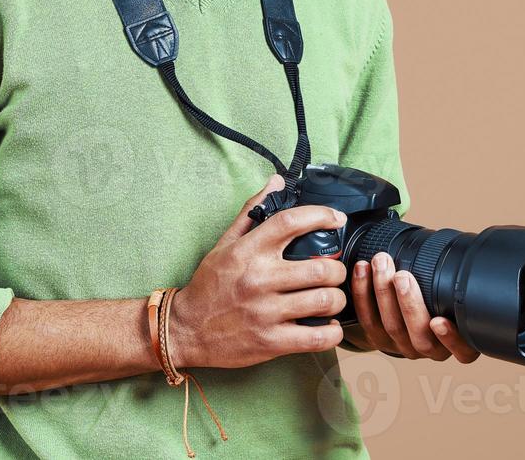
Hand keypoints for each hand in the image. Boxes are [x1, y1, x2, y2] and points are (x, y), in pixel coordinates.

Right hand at [168, 174, 348, 369]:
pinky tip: (328, 327)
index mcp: (249, 250)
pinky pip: (317, 337)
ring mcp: (266, 312)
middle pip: (321, 267)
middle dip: (338, 269)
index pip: (292, 222)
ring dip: (337, 299)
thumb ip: (252, 211)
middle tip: (335, 272)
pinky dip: (331, 332)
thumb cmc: (209, 285)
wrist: (186, 330)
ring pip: (324, 301)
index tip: (337, 219)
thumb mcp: (225, 243)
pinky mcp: (271, 342)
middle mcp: (259, 278)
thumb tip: (277, 182)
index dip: (322, 216)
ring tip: (332, 298)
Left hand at [345, 252, 480, 363]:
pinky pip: (368, 320)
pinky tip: (362, 269)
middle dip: (409, 303)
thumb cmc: (438, 296)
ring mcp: (403, 346)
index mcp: (456, 343)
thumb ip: (458, 287)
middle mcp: (430, 349)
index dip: (451, 338)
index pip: (462, 351)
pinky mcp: (377, 339)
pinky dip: (363, 292)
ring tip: (382, 264)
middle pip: (419, 336)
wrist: (406, 312)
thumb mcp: (454, 295)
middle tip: (402, 276)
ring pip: (392, 326)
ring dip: (383, 292)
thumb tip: (463, 255)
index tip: (439, 321)